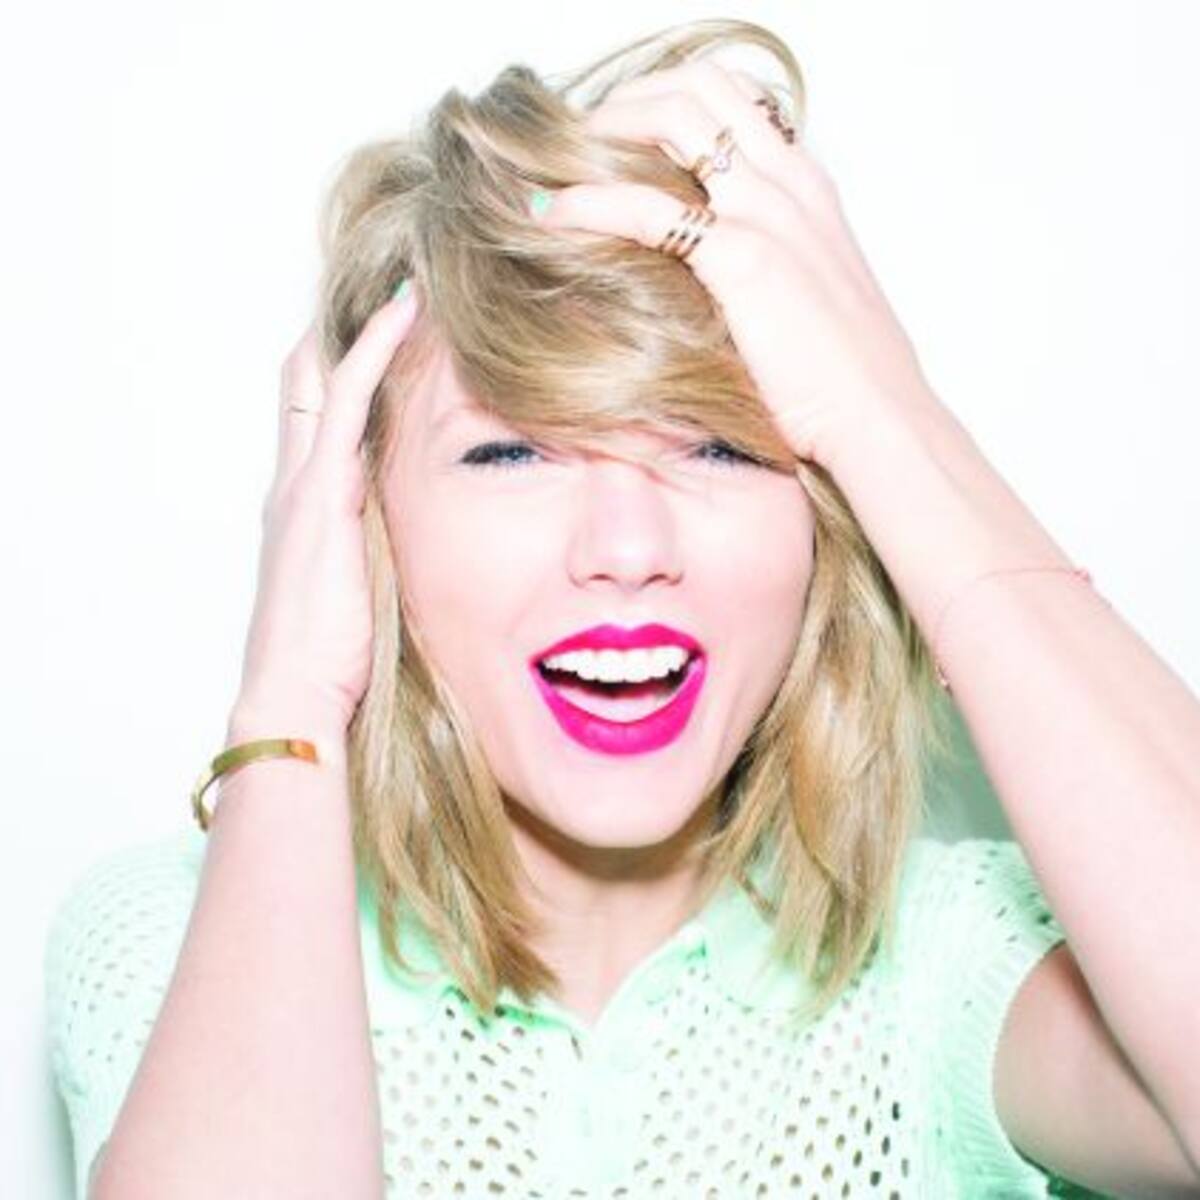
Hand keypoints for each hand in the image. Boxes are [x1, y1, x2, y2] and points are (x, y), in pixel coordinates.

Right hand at [231, 290, 419, 735]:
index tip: (387, 327)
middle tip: (394, 284)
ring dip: (361, 324)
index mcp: (304, 506)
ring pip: (319, 373)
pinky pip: (343, 397)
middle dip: (341, 328)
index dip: (343, 364)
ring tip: (407, 279)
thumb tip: (423, 534)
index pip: (314, 412)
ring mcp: (302, 482)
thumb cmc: (331, 658)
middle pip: (304, 376)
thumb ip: (378, 550)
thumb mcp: (361, 589)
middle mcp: (294, 482)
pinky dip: (373, 348)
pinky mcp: (320, 491)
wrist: (295, 694)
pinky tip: (407, 310)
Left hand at [531, 59, 936, 473]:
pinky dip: (588, 203)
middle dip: (628, 100)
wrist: (879, 419)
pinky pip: (647, 208)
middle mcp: (790, 185)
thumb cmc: (845, 378)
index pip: (734, 99)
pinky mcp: (744, 260)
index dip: (666, 99)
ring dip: (604, 132)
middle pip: (700, 86)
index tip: (620, 134)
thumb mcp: (811, 298)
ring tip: (556, 169)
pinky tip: (552, 217)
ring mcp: (770, 215)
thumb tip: (708, 275)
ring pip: (674, 119)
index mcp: (808, 189)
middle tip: (579, 142)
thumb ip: (769, 264)